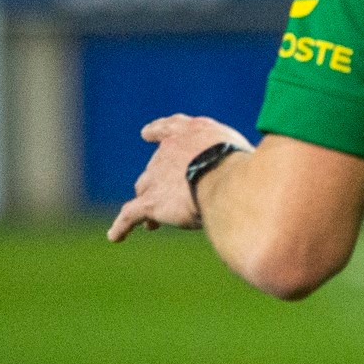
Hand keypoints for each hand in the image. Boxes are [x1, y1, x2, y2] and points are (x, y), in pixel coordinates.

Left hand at [106, 114, 253, 241]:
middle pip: (156, 166)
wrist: (220, 174)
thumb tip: (248, 171)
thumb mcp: (237, 147)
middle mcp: (166, 151)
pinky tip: (115, 236)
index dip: (158, 131)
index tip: (147, 133)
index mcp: (189, 132)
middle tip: (170, 196)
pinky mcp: (150, 202)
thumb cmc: (239, 160)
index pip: (168, 127)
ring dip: (147, 202)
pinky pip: (129, 215)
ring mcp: (155, 177)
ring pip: (144, 190)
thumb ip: (230, 155)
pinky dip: (121, 226)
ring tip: (151, 224)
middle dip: (159, 180)